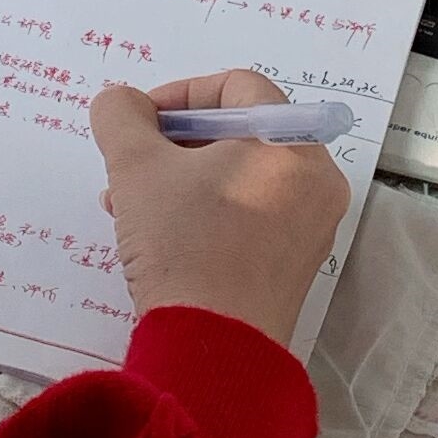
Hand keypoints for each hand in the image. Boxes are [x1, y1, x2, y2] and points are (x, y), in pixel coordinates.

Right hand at [89, 71, 350, 348]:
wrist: (212, 350)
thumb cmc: (183, 245)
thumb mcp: (136, 167)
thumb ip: (121, 115)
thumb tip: (122, 102)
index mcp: (293, 146)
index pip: (238, 87)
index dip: (180, 93)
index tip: (139, 121)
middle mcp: (315, 182)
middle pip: (239, 133)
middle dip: (173, 143)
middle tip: (130, 163)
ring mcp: (309, 228)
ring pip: (238, 176)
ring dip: (180, 178)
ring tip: (127, 203)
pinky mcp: (293, 266)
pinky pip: (249, 214)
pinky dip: (205, 209)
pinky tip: (156, 234)